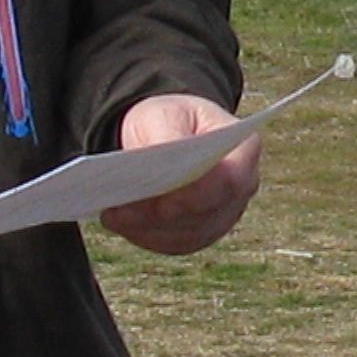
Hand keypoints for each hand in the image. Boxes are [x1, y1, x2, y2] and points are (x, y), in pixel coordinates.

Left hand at [101, 93, 259, 255]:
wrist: (166, 135)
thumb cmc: (170, 119)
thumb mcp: (166, 113)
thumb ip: (169, 133)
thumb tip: (164, 156)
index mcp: (243, 150)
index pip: (231, 180)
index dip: (200, 192)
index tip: (165, 195)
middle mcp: (241, 189)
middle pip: (206, 212)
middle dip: (162, 212)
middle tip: (123, 207)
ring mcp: (223, 216)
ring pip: (188, 232)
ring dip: (147, 226)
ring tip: (112, 214)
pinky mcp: (200, 234)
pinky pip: (174, 242)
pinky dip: (143, 234)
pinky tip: (117, 221)